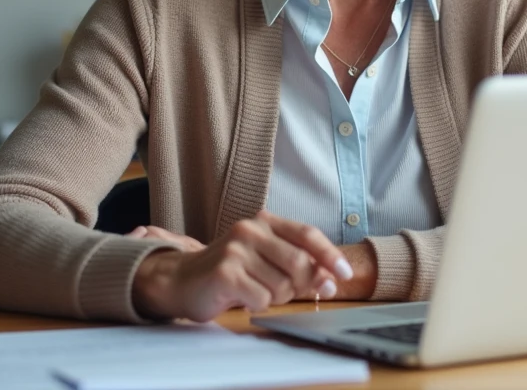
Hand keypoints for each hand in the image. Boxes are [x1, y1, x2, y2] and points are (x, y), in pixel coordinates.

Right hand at [130, 211, 353, 321]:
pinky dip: (257, 305)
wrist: (182, 279)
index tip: (344, 274)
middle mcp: (250, 229)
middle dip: (302, 284)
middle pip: (299, 262)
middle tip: (289, 292)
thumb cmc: (232, 271)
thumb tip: (331, 280)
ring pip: (281, 285)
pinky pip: (261, 299)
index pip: (307, 234)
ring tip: (257, 290)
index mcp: (265, 221)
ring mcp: (236, 249)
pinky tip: (243, 297)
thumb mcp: (267, 259)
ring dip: (276, 297)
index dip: (329, 255)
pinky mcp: (225, 272)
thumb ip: (298, 264)